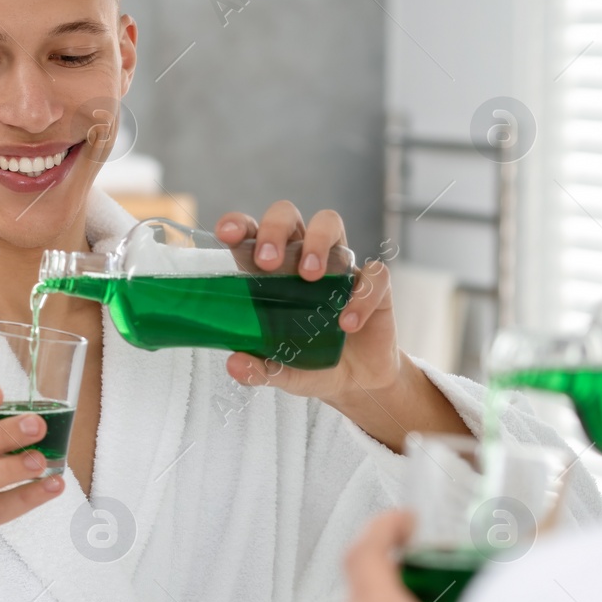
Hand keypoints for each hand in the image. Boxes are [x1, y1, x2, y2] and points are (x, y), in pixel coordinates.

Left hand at [214, 202, 400, 402]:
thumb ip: (259, 370)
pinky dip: (361, 296)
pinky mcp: (374, 284)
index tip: (227, 234)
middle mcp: (303, 258)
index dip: (238, 224)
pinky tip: (348, 324)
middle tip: (269, 263)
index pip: (251, 233)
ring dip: (316, 242)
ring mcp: (340, 267)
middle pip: (287, 216)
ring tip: (310, 276)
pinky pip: (373, 274)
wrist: (357, 384)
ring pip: (328, 223)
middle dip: (275, 230)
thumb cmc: (311, 365)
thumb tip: (235, 364)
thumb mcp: (282, 373)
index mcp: (272, 271)